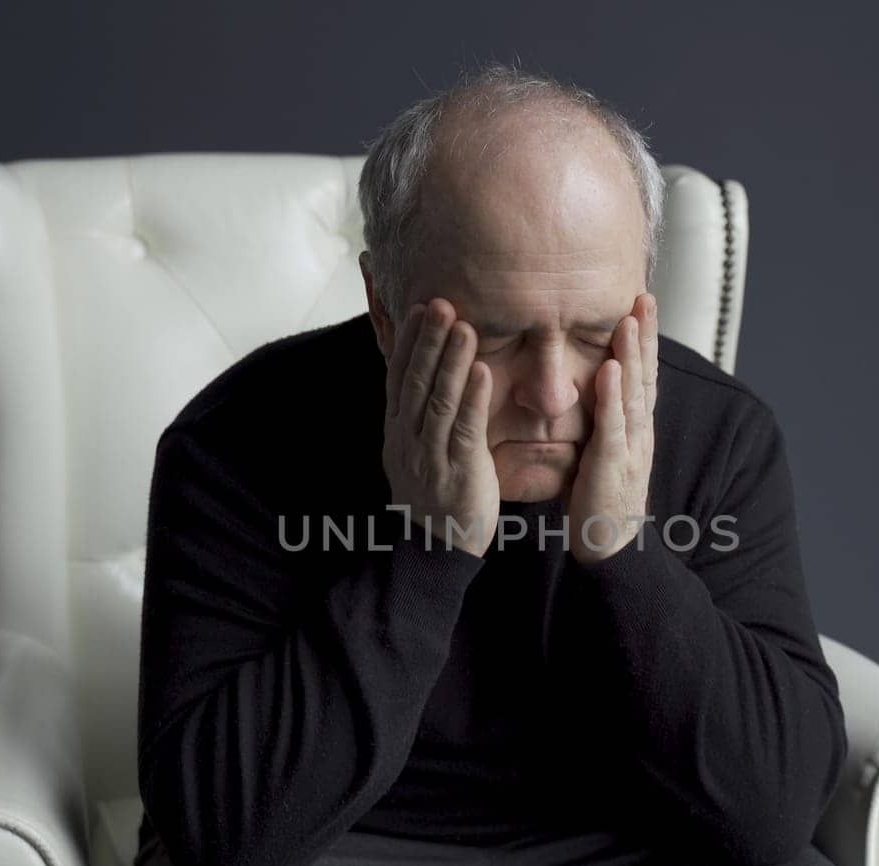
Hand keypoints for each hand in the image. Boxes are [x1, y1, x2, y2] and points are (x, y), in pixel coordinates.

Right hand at [382, 298, 499, 557]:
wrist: (435, 548)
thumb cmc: (434, 496)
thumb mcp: (413, 452)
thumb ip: (417, 416)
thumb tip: (422, 377)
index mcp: (397, 432)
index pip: (399, 378)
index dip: (408, 342)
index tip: (418, 309)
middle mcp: (408, 440)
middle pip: (416, 381)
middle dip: (428, 340)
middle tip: (440, 303)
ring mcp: (430, 456)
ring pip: (438, 400)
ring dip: (450, 360)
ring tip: (463, 326)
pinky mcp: (459, 471)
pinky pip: (464, 429)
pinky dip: (472, 398)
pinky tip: (481, 372)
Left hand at [566, 292, 657, 564]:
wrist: (609, 550)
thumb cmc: (600, 501)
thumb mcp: (604, 453)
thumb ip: (603, 423)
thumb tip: (593, 392)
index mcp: (636, 429)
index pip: (643, 376)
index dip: (644, 341)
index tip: (641, 305)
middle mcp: (639, 433)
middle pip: (645, 376)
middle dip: (645, 336)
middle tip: (644, 297)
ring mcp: (630, 448)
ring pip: (633, 394)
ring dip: (631, 355)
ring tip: (628, 320)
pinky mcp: (612, 466)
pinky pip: (613, 426)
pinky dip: (611, 396)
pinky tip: (608, 370)